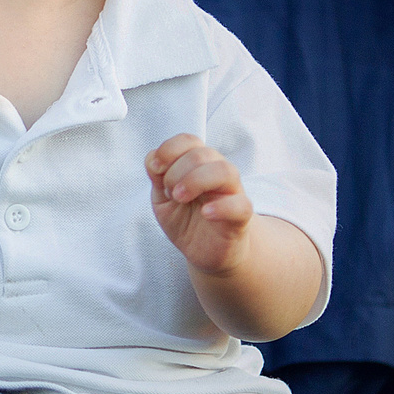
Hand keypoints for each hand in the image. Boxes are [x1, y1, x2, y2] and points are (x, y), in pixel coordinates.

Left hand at [146, 134, 252, 274]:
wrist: (206, 252)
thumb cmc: (186, 220)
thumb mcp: (162, 199)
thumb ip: (157, 177)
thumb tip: (152, 158)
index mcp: (198, 165)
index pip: (189, 141)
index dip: (169, 149)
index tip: (155, 169)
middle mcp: (218, 173)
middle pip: (203, 154)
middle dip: (177, 171)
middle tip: (170, 193)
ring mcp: (232, 193)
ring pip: (225, 170)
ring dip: (196, 180)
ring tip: (180, 198)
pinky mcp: (241, 217)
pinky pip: (241, 205)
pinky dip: (222, 207)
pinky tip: (205, 213)